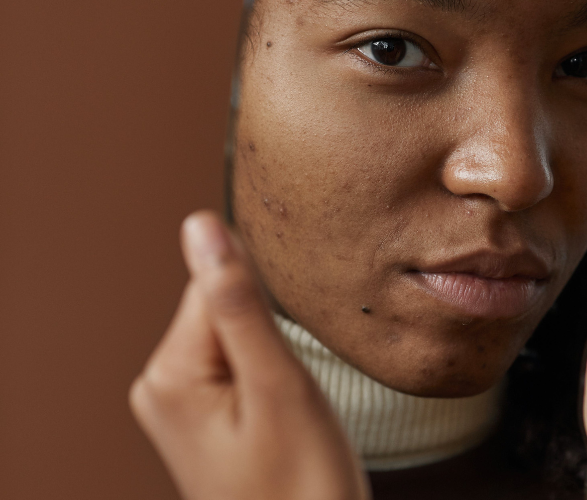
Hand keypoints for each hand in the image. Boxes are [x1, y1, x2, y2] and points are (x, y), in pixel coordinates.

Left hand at [129, 211, 369, 499]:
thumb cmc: (300, 486)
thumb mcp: (277, 387)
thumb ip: (238, 304)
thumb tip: (201, 225)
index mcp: (169, 374)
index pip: (215, 284)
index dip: (267, 309)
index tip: (287, 360)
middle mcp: (161, 385)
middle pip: (224, 310)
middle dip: (271, 341)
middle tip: (291, 397)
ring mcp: (179, 404)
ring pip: (237, 338)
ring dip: (274, 364)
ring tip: (288, 414)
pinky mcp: (202, 416)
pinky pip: (238, 366)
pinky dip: (269, 381)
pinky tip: (280, 419)